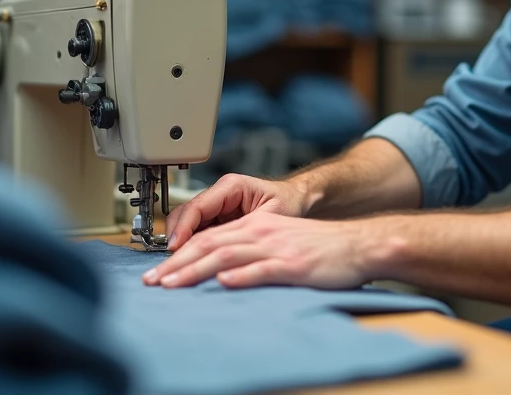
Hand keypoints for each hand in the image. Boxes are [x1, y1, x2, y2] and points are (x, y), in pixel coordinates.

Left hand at [143, 211, 381, 289]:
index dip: (179, 254)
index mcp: (256, 227)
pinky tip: (223, 283)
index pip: (209, 238)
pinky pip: (263, 269)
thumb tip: (220, 272)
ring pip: (228, 256)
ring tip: (173, 283)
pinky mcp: (293, 265)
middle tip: (152, 281)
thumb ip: (250, 253)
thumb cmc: (321, 248)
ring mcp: (277, 248)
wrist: (358, 244)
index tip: (158, 273)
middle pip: (210, 245)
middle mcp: (261, 233)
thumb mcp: (280, 242)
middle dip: (177, 264)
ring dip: (196, 270)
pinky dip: (241, 276)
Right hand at [164, 173, 306, 251]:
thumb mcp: (270, 216)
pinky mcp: (215, 219)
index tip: (174, 249)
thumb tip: (219, 249)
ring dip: (178, 246)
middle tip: (166, 264)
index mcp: (230, 187)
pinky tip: (187, 264)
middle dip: (173, 239)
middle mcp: (218, 194)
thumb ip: (245, 229)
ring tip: (173, 267)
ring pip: (185, 225)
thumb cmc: (288, 204)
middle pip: (184, 215)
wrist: (298, 201)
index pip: (197, 207)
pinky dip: (189, 248)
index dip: (182, 229)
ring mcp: (215, 207)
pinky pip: (195, 233)